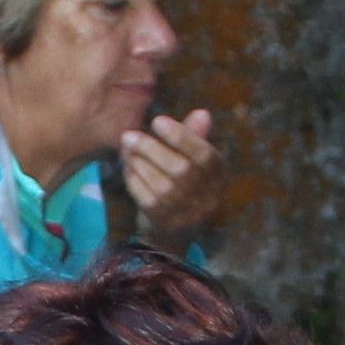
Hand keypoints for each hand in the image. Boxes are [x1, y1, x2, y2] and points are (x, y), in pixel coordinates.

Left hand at [116, 110, 223, 242]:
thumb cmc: (181, 184)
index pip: (204, 155)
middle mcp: (207, 197)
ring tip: (126, 150)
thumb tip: (202, 113)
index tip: (157, 121)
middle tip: (129, 136)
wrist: (171, 231)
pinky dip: (134, 180)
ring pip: (162, 186)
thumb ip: (193, 137)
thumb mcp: (191, 160)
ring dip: (139, 164)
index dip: (181, 137)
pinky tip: (127, 168)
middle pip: (181, 170)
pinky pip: (147, 199)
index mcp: (218, 176)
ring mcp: (186, 214)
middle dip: (152, 149)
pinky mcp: (164, 222)